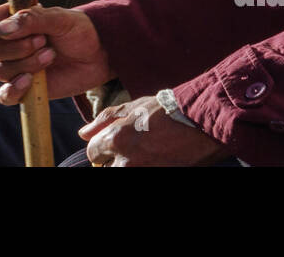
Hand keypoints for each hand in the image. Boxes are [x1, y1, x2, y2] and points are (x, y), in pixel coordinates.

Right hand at [0, 4, 110, 102]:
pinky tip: (30, 81)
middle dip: (18, 47)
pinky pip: (5, 95)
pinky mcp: (24, 88)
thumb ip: (32, 19)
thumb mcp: (60, 18)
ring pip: (1, 71)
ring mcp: (16, 67)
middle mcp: (10, 44)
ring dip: (26, 64)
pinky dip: (14, 90)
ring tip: (50, 55)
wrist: (99, 55)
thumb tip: (3, 29)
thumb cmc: (79, 31)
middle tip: (44, 41)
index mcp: (13, 21)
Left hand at [81, 96, 227, 166]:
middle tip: (130, 153)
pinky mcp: (159, 176)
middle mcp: (127, 161)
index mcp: (116, 138)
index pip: (92, 154)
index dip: (100, 149)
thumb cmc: (166, 111)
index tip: (111, 147)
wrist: (201, 123)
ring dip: (128, 166)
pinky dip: (145, 168)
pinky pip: (141, 175)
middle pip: (105, 170)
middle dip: (112, 163)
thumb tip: (83, 133)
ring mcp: (143, 172)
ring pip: (122, 173)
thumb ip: (104, 120)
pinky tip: (154, 160)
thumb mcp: (133, 107)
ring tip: (144, 156)